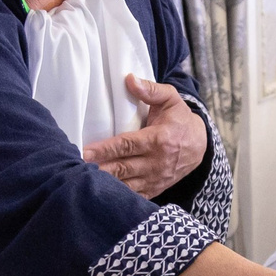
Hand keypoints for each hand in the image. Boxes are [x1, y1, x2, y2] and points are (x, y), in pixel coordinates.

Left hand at [82, 77, 208, 197]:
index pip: (127, 145)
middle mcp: (157, 162)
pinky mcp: (155, 189)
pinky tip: (99, 193)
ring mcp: (156, 179)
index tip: (85, 152)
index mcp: (159, 139)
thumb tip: (129, 79)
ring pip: (126, 185)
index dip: (105, 149)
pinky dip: (117, 197)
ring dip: (105, 185)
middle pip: (122, 168)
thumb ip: (150, 90)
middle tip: (75, 168)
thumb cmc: (180, 120)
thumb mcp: (171, 99)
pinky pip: (134, 196)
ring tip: (82, 181)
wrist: (201, 146)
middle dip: (98, 169)